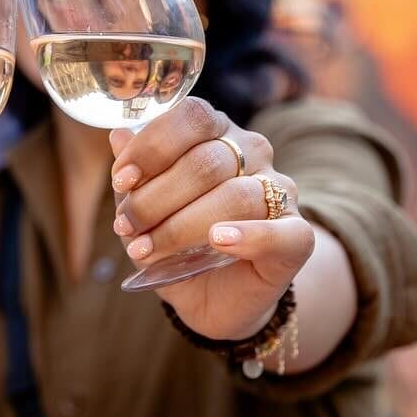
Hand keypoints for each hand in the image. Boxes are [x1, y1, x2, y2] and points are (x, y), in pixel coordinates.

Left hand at [110, 97, 314, 340]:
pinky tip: (219, 241)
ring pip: (235, 196)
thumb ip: (137, 176)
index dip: (152, 146)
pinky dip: (248, 236)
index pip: (192, 117)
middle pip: (206, 162)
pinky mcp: (297, 237)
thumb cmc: (178, 244)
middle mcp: (253, 153)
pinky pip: (281, 232)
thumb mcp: (146, 211)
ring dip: (182, 226)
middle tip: (125, 227)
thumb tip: (118, 137)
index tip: (121, 180)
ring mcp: (280, 192)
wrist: (216, 299)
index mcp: (217, 133)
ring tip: (147, 250)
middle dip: (155, 198)